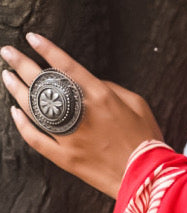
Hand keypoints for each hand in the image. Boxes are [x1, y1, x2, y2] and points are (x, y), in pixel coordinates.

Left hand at [2, 33, 163, 199]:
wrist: (147, 175)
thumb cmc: (146, 138)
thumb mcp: (138, 103)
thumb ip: (111, 88)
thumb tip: (90, 81)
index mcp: (100, 96)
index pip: (67, 66)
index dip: (47, 49)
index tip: (31, 38)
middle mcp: (81, 113)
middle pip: (44, 84)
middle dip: (22, 64)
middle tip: (7, 52)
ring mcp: (70, 136)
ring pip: (34, 109)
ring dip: (17, 90)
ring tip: (7, 76)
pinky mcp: (65, 157)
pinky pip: (36, 139)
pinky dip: (22, 125)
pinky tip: (14, 112)